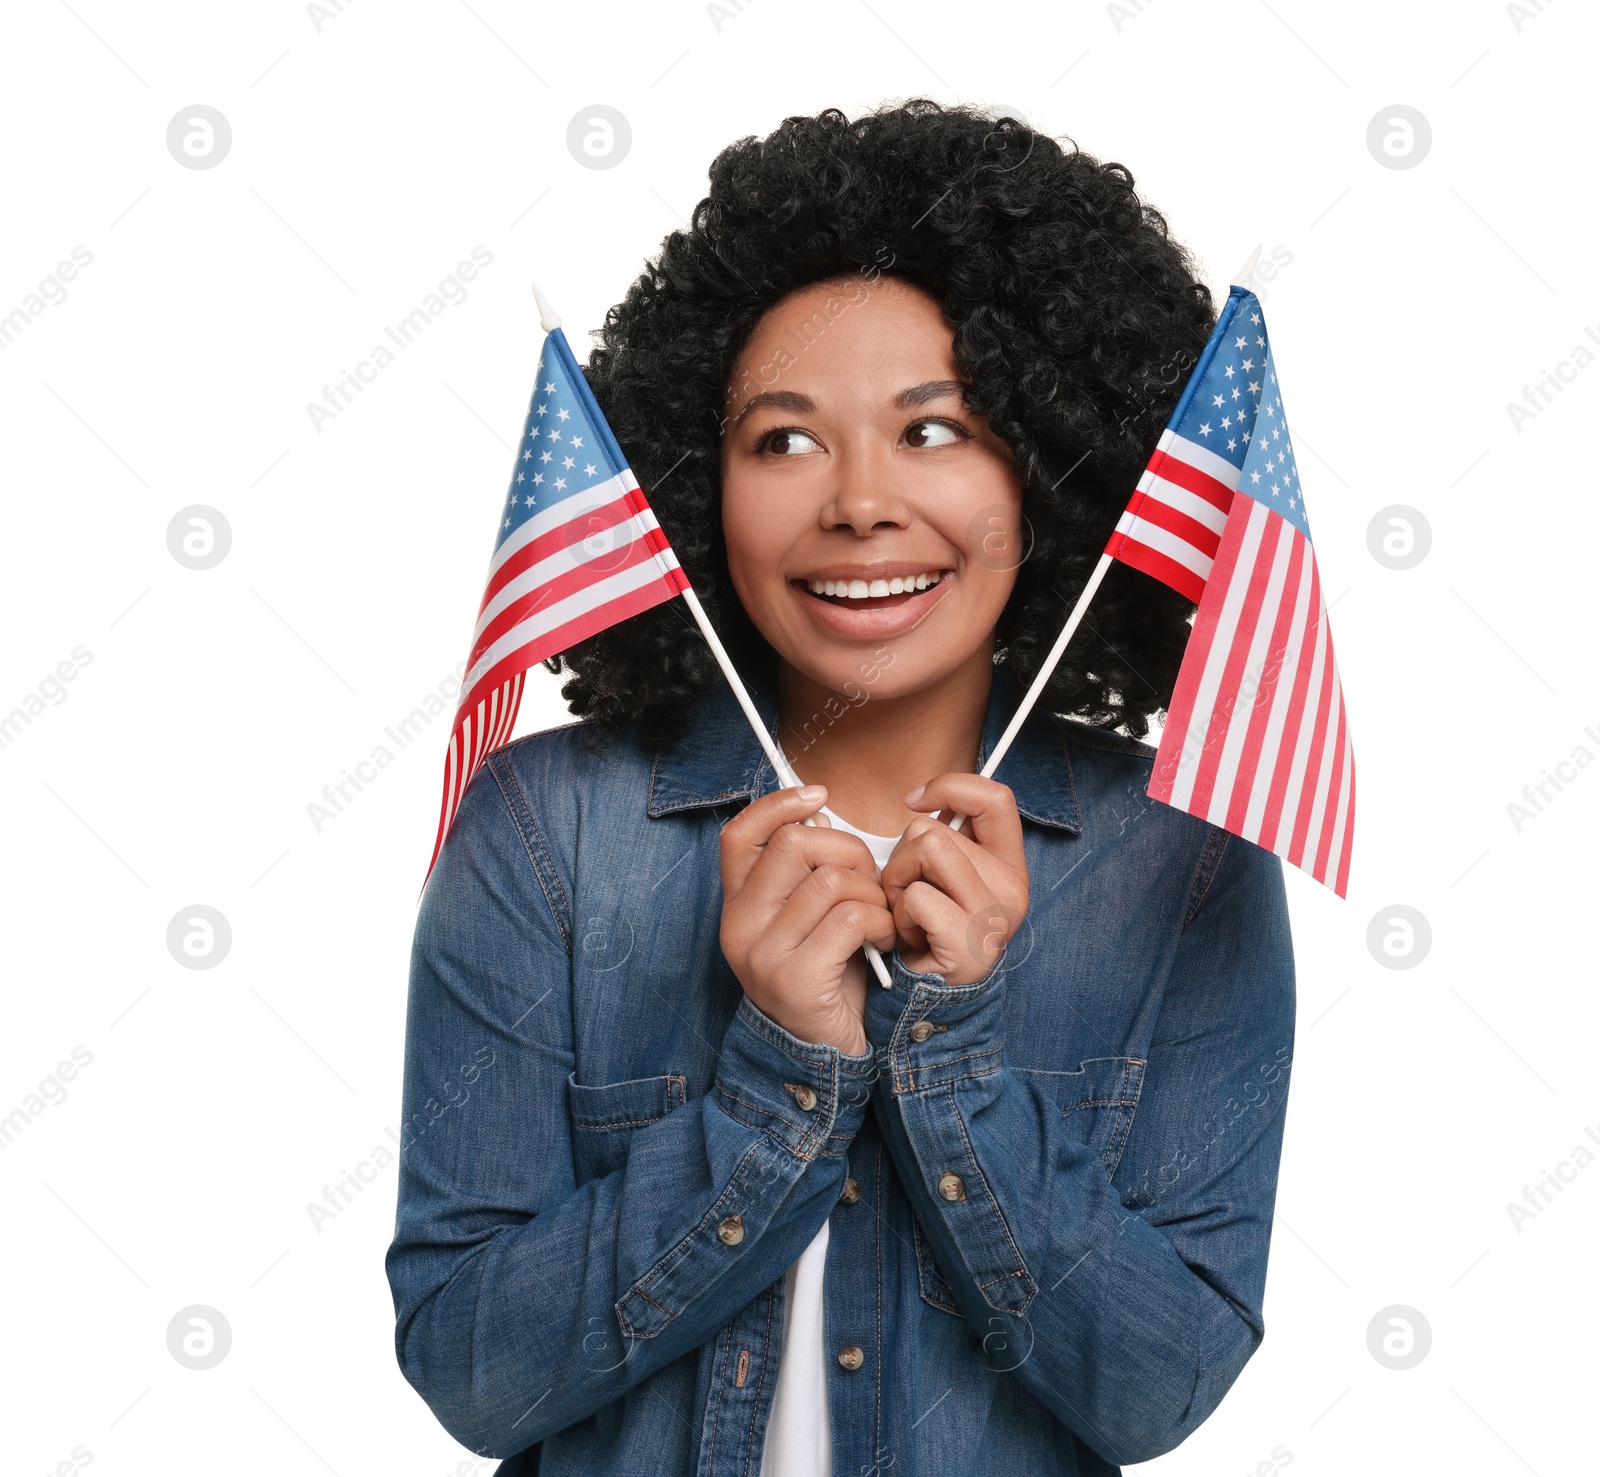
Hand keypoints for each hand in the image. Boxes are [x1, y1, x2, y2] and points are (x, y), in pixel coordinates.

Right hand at [719, 785, 895, 1055]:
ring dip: (872, 893)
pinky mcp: (795, 980)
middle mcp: (740, 926)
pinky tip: (881, 940)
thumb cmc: (827, 975)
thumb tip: (817, 810)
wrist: (823, 1055)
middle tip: (868, 882)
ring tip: (879, 918)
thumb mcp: (807, 918)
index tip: (819, 796)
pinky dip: (879, 922)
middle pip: (794, 844)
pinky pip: (849, 918)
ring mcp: (763, 954)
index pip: (740, 833)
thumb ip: (805, 871)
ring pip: (830, 879)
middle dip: (848, 851)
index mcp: (738, 905)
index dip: (779, 803)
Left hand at [881, 774, 1029, 986]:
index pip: (996, 798)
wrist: (931, 999)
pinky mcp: (968, 939)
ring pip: (924, 851)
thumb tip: (921, 799)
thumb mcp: (945, 876)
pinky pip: (917, 895)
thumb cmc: (928, 930)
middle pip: (936, 829)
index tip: (916, 802)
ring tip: (906, 911)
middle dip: (902, 857)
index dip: (951, 787)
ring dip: (897, 880)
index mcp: (1010, 865)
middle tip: (908, 894)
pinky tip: (909, 936)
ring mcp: (993, 914)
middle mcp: (1012, 887)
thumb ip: (947, 836)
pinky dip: (899, 914)